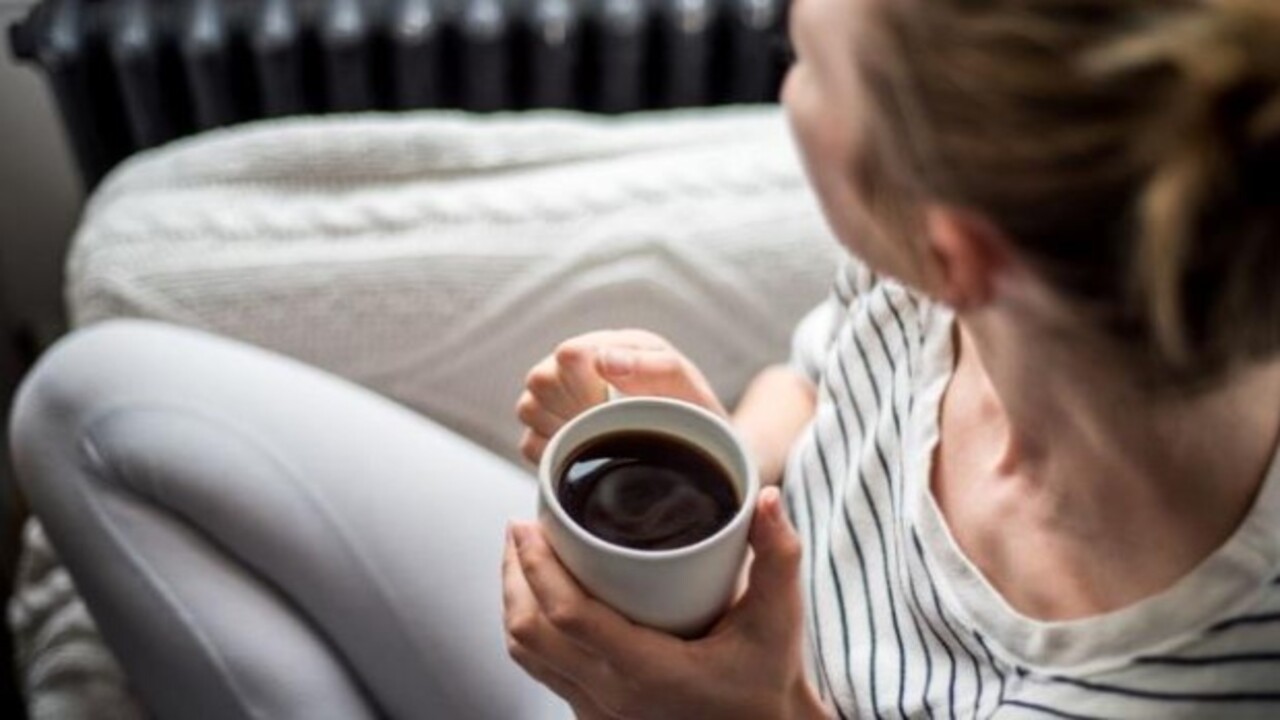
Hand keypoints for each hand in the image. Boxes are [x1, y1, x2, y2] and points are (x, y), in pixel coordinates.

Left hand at [501, 487, 825, 719]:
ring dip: (515, 600)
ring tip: (522, 557)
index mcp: (650, 670)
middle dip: (515, 574)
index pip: (568, 617)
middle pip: (531, 631)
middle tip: (520, 528)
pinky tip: (541, 598)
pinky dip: (529, 629)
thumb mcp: (779, 617)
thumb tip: (768, 498)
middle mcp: (614, 696)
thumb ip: (779, 555)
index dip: (537, 567)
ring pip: (527, 654)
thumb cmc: (767, 676)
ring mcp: (599, 711)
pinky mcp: (595, 715)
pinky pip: (541, 670)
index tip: (526, 524)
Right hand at [515, 329, 726, 463]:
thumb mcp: (685, 387)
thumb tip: (604, 360)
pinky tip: (584, 451)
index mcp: (609, 346)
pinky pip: (529, 443)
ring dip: (563, 429)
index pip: (569, 355)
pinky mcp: (548, 433)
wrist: (693, 443)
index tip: (612, 404)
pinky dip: (554, 453)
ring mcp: (557, 399)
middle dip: (573, 408)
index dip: (587, 384)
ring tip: (599, 435)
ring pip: (528, 409)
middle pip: (540, 381)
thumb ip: (655, 367)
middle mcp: (576, 367)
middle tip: (607, 423)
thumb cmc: (689, 409)